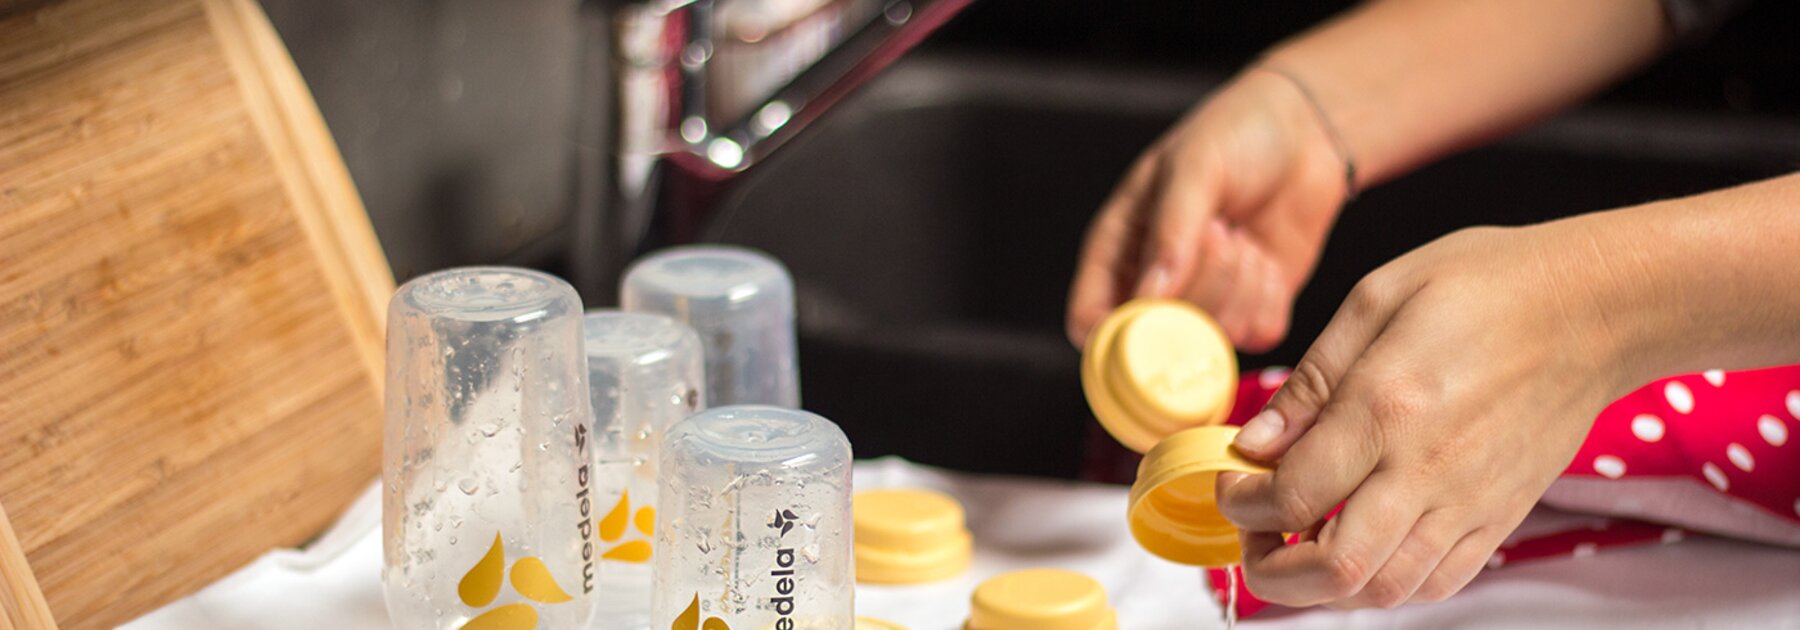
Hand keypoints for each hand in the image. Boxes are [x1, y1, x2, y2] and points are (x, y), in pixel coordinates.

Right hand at [1066, 68, 1348, 351]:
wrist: (1305, 129)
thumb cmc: (1235, 133)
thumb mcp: (1194, 166)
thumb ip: (1172, 230)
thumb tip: (1153, 295)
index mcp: (1118, 249)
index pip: (1090, 320)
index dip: (1112, 336)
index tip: (1155, 310)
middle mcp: (1156, 284)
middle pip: (1159, 337)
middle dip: (1200, 289)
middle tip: (1222, 233)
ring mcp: (1206, 301)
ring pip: (1212, 339)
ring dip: (1238, 289)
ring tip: (1243, 238)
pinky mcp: (1253, 308)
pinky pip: (1257, 336)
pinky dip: (1269, 301)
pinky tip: (1267, 259)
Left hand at [1214, 220, 1640, 607]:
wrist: (1596, 307)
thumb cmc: (1487, 285)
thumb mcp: (1377, 299)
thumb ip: (1310, 381)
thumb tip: (1253, 443)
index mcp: (1386, 408)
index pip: (1291, 496)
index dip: (1240, 504)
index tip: (1230, 485)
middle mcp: (1428, 469)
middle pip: (1334, 568)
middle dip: (1271, 572)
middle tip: (1252, 538)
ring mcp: (1470, 502)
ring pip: (1384, 589)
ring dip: (1324, 586)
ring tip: (1298, 547)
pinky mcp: (1500, 516)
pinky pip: (1436, 583)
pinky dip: (1386, 584)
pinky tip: (1362, 547)